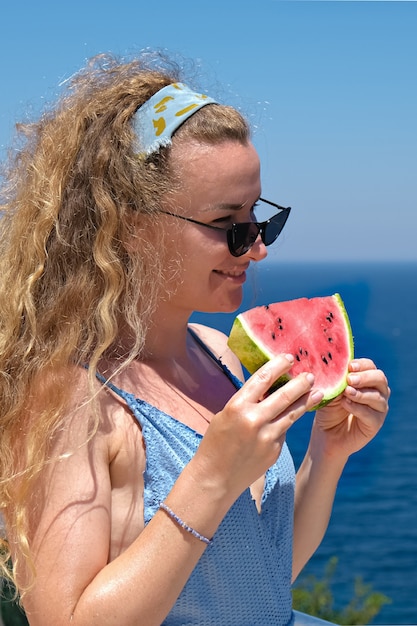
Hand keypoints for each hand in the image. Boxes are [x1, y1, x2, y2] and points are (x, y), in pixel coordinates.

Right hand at [195, 354, 323, 499]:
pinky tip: (292, 417)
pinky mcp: (274, 451)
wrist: (215, 478)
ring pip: (292, 413)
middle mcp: (254, 420)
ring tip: (318, 392)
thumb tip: (269, 389)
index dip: (278, 365)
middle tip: (311, 374)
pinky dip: (288, 422)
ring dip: (306, 401)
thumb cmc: (216, 442)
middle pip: (284, 395)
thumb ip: (247, 402)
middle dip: (300, 383)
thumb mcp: (225, 415)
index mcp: (237, 406)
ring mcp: (267, 437)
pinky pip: (284, 431)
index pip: (263, 379)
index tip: (289, 358)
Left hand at [313, 358, 389, 458]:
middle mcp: (377, 392)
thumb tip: (338, 370)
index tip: (349, 366)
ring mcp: (378, 408)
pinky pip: (371, 414)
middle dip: (365, 377)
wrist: (326, 433)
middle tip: (350, 379)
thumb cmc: (329, 408)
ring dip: (361, 393)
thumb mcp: (331, 392)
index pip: (370, 366)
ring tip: (346, 392)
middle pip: (379, 378)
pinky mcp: (375, 424)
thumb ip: (337, 381)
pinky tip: (346, 404)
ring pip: (378, 396)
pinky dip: (358, 408)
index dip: (362, 364)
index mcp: (367, 380)